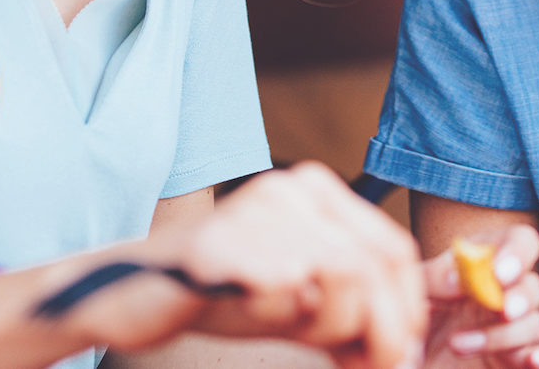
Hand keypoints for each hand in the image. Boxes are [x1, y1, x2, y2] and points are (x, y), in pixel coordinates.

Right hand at [87, 163, 427, 368]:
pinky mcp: (226, 244)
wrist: (132, 292)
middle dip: (385, 328)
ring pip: (344, 278)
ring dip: (334, 327)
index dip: (406, 307)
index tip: (399, 350)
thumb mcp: (297, 300)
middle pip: (375, 265)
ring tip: (301, 334)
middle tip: (371, 365)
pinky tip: (259, 315)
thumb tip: (404, 347)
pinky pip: (289, 291)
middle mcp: (290, 188)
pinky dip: (286, 319)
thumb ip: (350, 313)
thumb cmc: (220, 296)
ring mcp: (257, 211)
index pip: (392, 248)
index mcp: (313, 190)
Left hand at [425, 225, 538, 368]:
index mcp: (486, 264)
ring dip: (502, 336)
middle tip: (501, 309)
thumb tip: (458, 278)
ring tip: (457, 344)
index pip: (521, 242)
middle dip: (520, 297)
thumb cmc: (413, 319)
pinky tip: (534, 361)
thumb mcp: (414, 292)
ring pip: (536, 325)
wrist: (408, 360)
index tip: (500, 273)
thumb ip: (433, 278)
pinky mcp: (520, 362)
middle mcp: (506, 294)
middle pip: (534, 286)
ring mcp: (515, 330)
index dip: (517, 254)